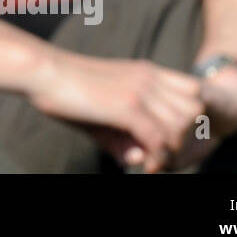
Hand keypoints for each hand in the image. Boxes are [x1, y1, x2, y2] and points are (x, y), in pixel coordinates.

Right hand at [29, 51, 205, 172]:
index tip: (170, 138)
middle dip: (186, 136)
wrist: (42, 71)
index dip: (190, 117)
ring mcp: (140, 91)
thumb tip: (139, 161)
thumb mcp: (101, 110)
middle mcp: (149, 78)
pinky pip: (159, 140)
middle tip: (164, 154)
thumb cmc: (64, 89)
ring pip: (180, 127)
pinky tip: (145, 166)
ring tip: (153, 162)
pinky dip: (156, 158)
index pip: (194, 90)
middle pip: (195, 110)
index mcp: (145, 71)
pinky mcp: (127, 107)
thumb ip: (123, 135)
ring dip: (171, 150)